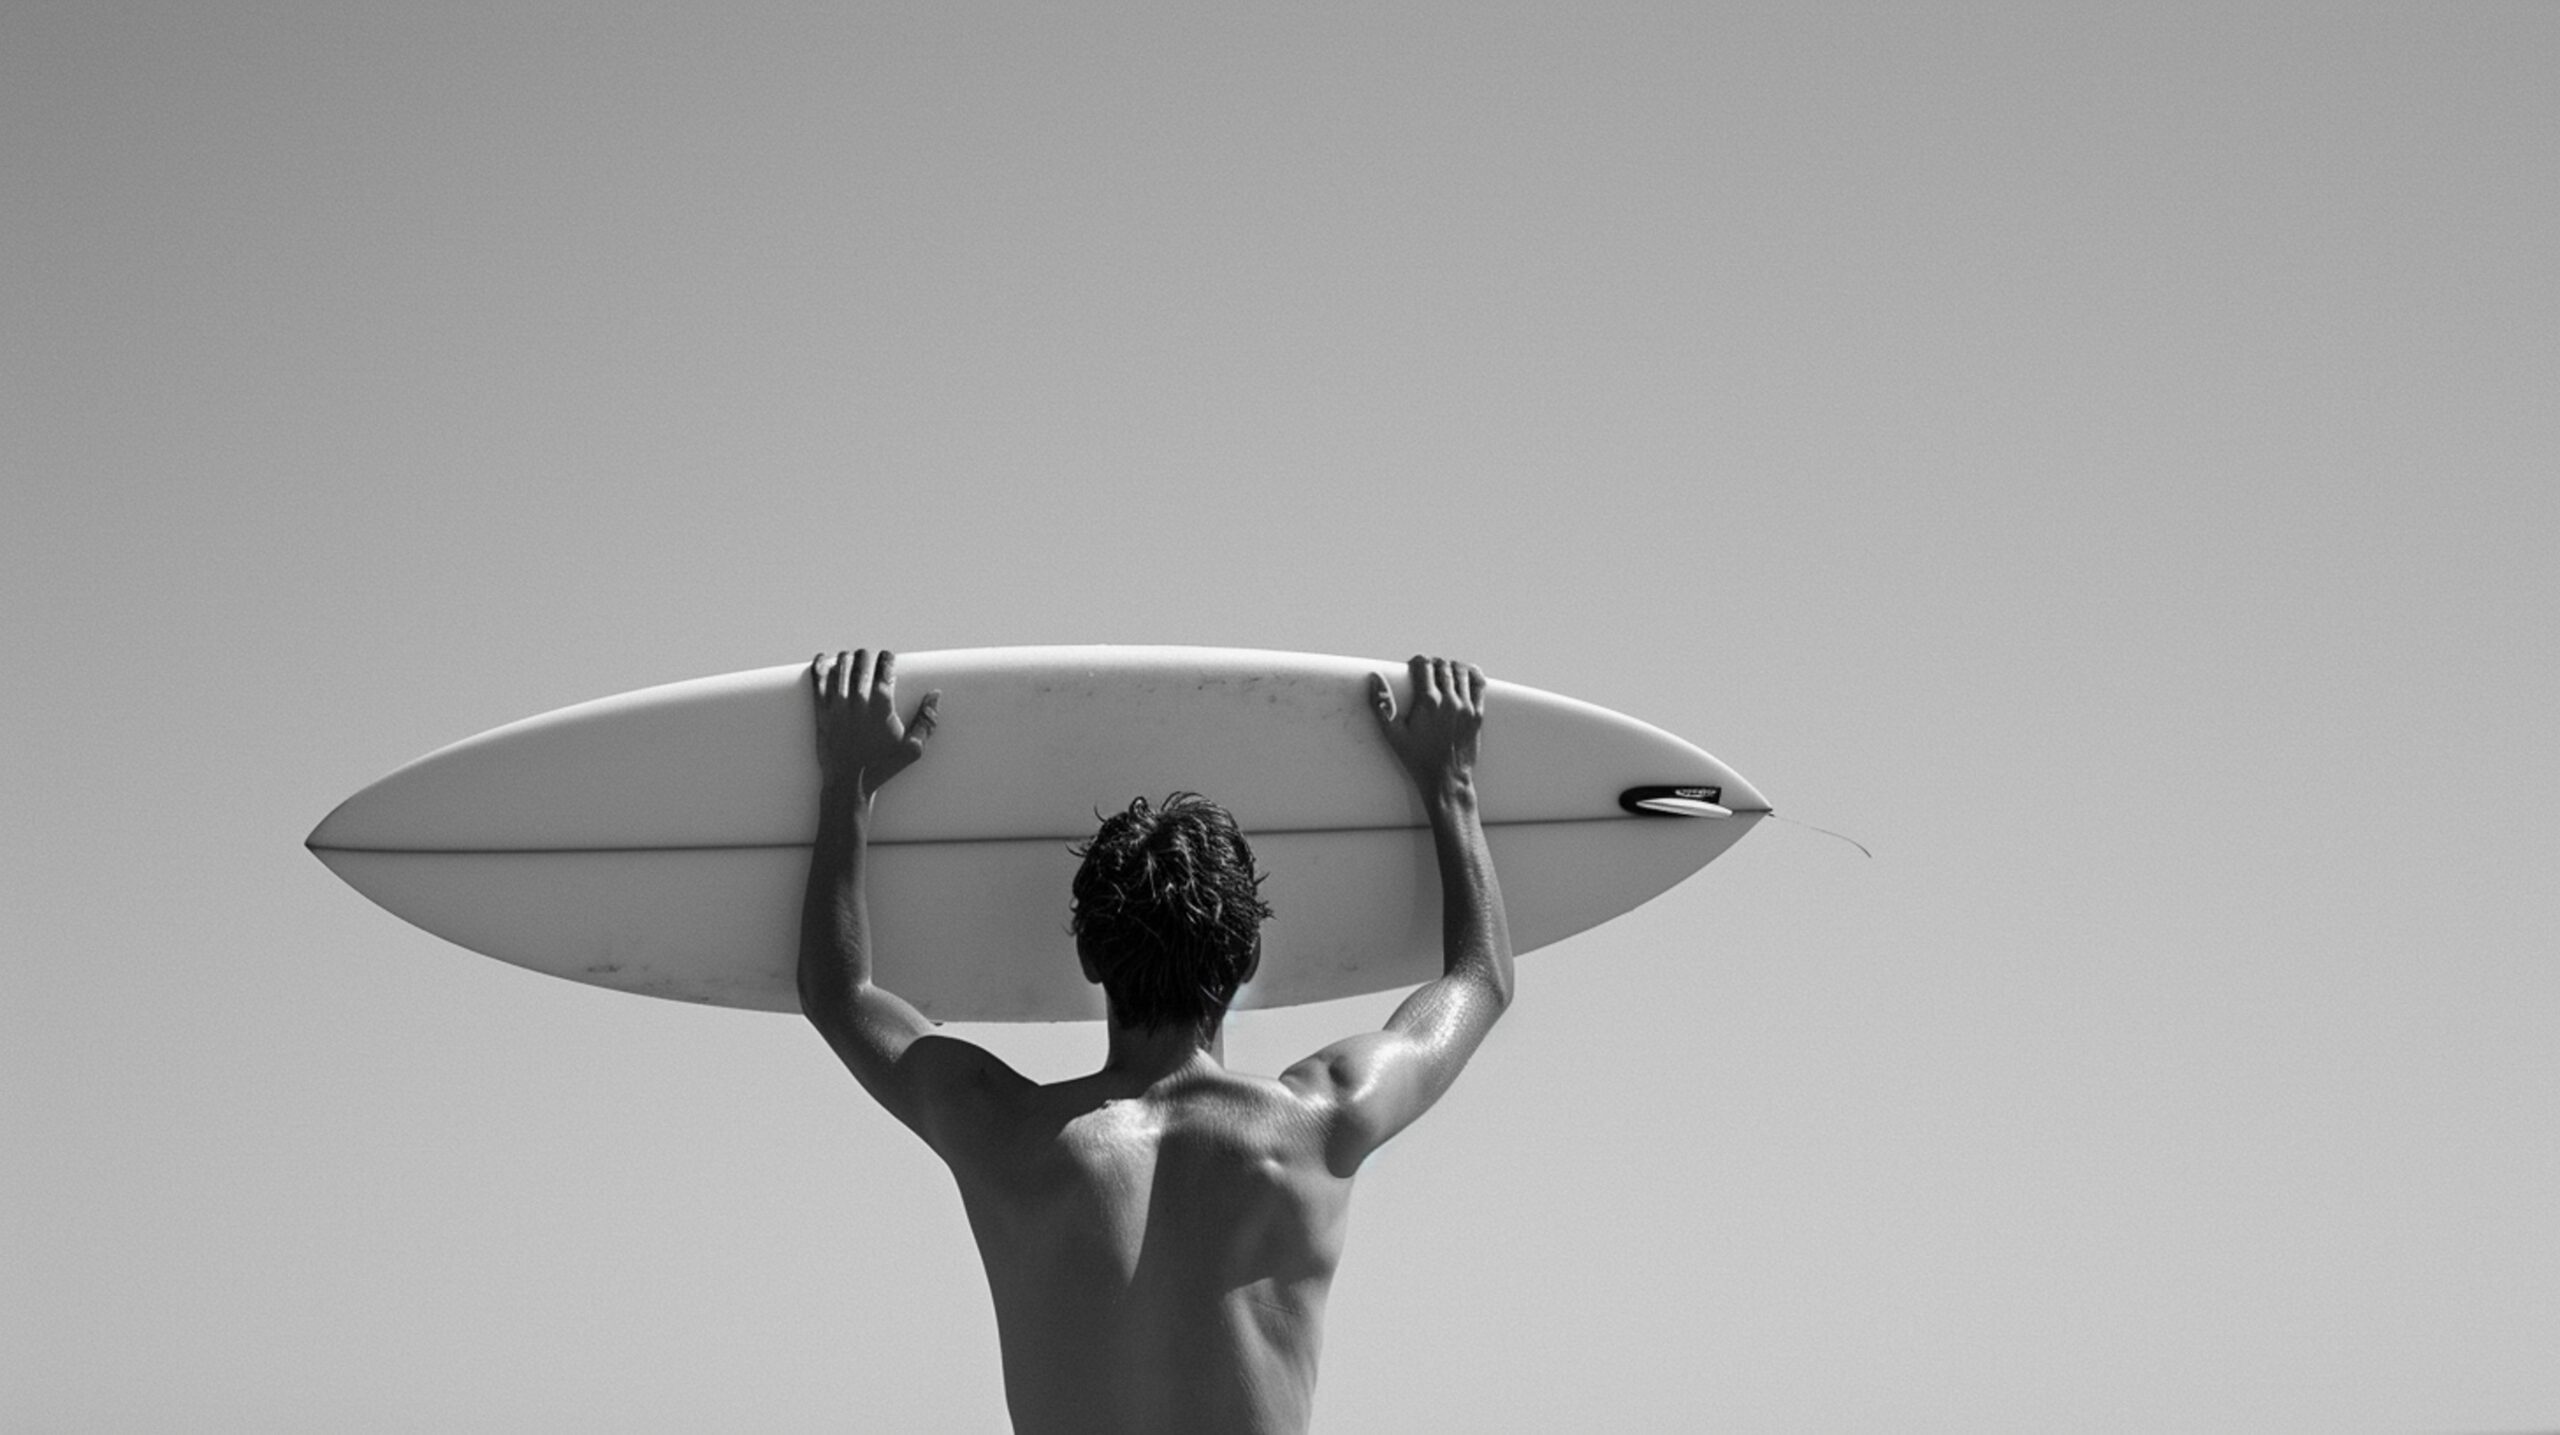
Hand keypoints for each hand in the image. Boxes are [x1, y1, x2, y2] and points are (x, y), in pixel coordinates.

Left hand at [811, 649, 939, 801]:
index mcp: (882, 705)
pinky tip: (825, 659)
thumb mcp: (912, 748)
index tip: (888, 659)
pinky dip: (821, 664)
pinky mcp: (820, 710)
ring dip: (847, 658)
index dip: (887, 658)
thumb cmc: (882, 766)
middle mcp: (858, 700)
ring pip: (840, 665)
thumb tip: (935, 695)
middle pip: (861, 660)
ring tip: (852, 662)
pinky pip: (818, 679)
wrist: (849, 783)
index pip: (884, 665)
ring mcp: (837, 704)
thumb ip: (927, 721)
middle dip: (868, 656)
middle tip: (870, 662)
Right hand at [1369, 655, 1485, 798]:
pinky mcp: (1478, 715)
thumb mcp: (1393, 734)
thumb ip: (1381, 704)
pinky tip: (1466, 673)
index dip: (1417, 661)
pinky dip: (1473, 675)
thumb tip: (1374, 678)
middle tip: (1427, 669)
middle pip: (1443, 666)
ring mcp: (1466, 707)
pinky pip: (1479, 685)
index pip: (1424, 665)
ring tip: (1444, 671)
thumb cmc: (1417, 758)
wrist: (1446, 779)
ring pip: (1462, 672)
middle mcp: (1449, 701)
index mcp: (1427, 702)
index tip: (1413, 665)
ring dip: (1452, 666)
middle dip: (1433, 663)